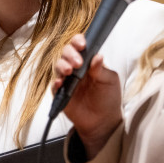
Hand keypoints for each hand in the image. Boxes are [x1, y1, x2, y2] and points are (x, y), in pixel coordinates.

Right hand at [52, 33, 122, 156]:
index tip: (82, 44)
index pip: (79, 46)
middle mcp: (75, 68)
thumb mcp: (109, 81)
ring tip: (69, 71)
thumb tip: (97, 56)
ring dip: (62, 66)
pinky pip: (54, 85)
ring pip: (58, 66)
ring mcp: (66, 80)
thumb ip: (101, 69)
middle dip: (69, 54)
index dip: (78, 42)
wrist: (102, 121)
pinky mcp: (60, 93)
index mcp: (88, 61)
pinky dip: (55, 82)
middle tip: (77, 63)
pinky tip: (60, 83)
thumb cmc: (108, 98)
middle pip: (66, 53)